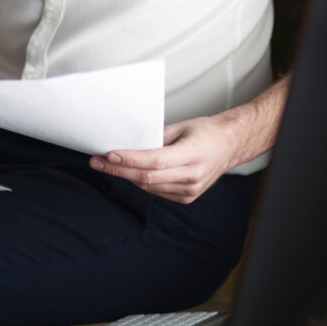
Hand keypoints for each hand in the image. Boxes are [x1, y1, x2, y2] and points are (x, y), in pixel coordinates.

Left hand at [89, 116, 233, 203]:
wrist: (229, 146)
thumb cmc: (205, 132)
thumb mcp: (182, 127)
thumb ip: (156, 138)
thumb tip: (128, 143)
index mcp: (193, 154)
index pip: (155, 161)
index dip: (130, 159)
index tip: (109, 153)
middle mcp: (193, 176)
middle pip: (147, 178)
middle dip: (118, 169)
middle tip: (96, 161)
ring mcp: (190, 190)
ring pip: (148, 186)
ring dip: (126, 175)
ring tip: (107, 164)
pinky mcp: (186, 198)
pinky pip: (156, 191)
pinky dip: (140, 181)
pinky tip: (130, 171)